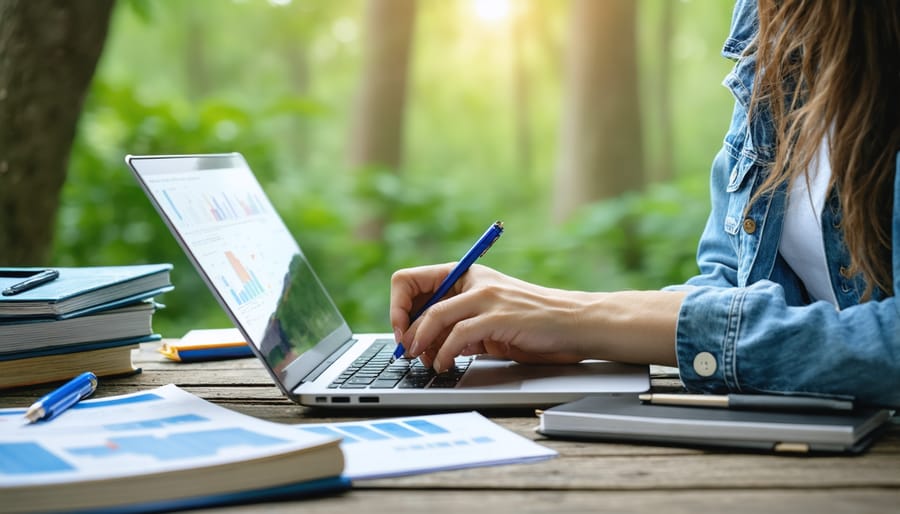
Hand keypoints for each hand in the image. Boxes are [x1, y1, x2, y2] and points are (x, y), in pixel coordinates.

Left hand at [390, 264, 590, 371]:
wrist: (575, 324)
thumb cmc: (534, 325)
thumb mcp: (489, 321)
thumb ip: (459, 325)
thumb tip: (421, 343)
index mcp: (468, 275)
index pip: (412, 279)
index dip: (398, 306)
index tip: (400, 331)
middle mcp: (474, 280)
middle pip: (416, 295)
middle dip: (405, 330)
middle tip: (406, 353)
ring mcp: (487, 296)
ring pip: (435, 315)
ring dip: (420, 343)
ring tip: (422, 362)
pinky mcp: (498, 316)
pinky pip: (458, 334)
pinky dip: (444, 353)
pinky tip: (444, 365)